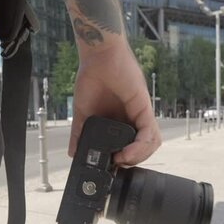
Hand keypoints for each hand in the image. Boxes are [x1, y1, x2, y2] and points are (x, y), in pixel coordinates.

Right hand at [68, 45, 160, 165]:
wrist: (98, 57)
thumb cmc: (91, 79)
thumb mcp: (82, 113)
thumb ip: (79, 134)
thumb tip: (72, 153)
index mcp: (120, 122)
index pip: (130, 148)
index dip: (123, 160)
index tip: (109, 166)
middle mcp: (133, 120)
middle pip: (144, 149)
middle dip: (131, 162)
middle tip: (115, 164)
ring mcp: (140, 114)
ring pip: (151, 144)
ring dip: (138, 157)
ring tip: (121, 160)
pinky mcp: (144, 108)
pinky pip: (150, 133)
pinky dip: (140, 147)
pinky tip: (126, 153)